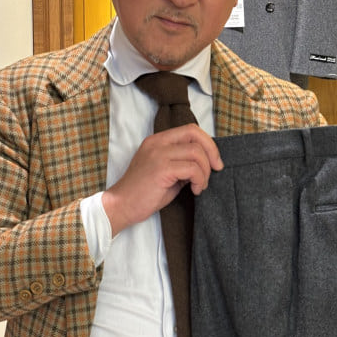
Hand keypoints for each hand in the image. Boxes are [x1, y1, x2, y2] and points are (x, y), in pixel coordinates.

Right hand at [101, 124, 223, 234]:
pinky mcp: (161, 169)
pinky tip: (195, 190)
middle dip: (212, 152)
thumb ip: (183, 163)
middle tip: (216, 170)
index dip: (208, 143)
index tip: (214, 161)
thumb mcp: (166, 172)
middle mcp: (157, 143)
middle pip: (195, 134)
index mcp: (157, 141)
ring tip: (200, 186)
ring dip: (205, 171)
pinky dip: (200, 180)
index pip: (190, 129)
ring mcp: (158, 154)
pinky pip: (192, 168)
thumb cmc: (143, 194)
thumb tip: (206, 163)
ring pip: (196, 152)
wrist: (120, 206)